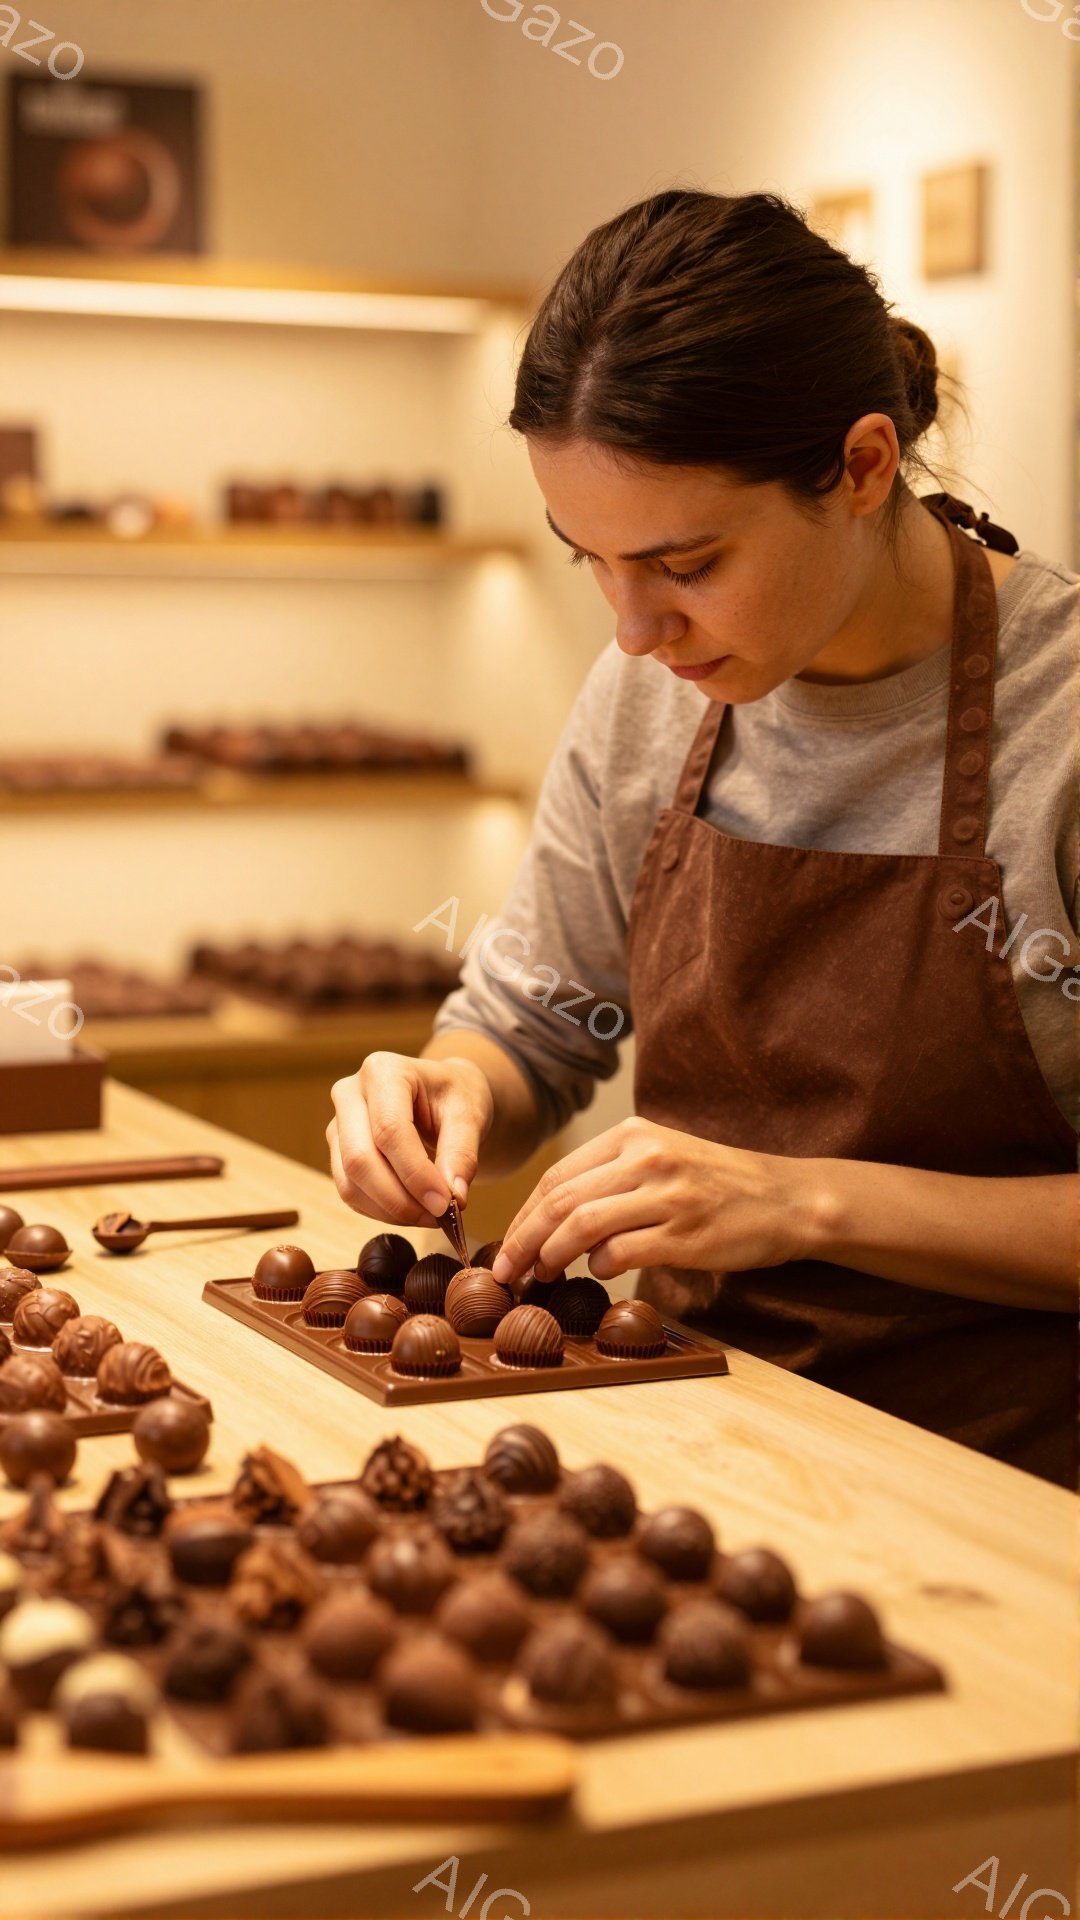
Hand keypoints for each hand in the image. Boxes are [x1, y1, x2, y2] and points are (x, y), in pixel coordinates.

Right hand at [328, 1052, 493, 1227]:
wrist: (441, 1096)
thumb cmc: (455, 1097)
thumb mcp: (470, 1114)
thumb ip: (462, 1153)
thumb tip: (452, 1197)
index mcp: (383, 1071)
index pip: (390, 1130)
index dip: (415, 1174)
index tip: (444, 1204)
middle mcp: (350, 1093)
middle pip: (360, 1159)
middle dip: (400, 1198)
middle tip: (438, 1216)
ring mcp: (338, 1124)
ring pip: (350, 1182)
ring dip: (390, 1210)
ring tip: (429, 1215)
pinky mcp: (337, 1152)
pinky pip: (350, 1193)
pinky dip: (381, 1211)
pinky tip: (411, 1209)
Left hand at [490, 1116, 821, 1285]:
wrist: (788, 1198)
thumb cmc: (719, 1184)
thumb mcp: (665, 1156)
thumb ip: (613, 1177)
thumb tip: (552, 1221)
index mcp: (635, 1134)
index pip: (558, 1174)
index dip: (524, 1214)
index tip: (507, 1243)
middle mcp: (647, 1158)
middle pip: (560, 1200)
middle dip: (523, 1240)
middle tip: (504, 1271)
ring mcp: (667, 1195)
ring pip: (581, 1225)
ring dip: (550, 1257)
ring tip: (539, 1277)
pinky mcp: (686, 1233)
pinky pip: (621, 1253)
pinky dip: (599, 1267)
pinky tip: (599, 1272)